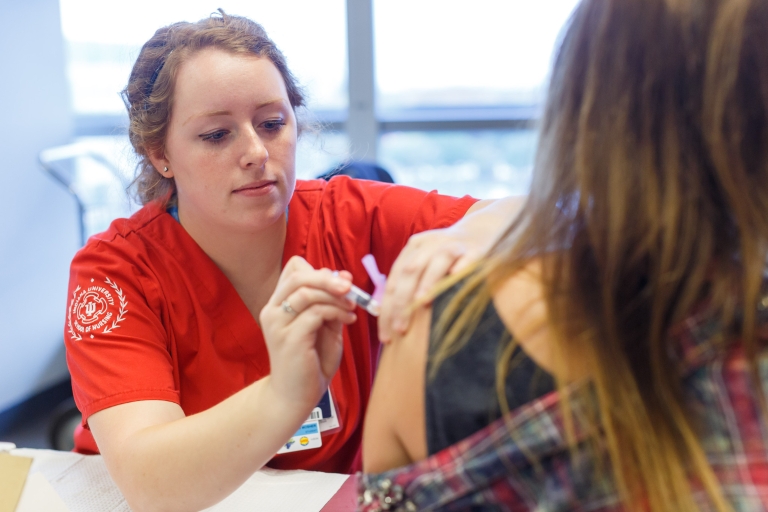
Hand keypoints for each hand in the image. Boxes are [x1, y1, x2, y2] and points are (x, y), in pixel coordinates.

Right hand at [260, 256, 355, 415]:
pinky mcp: (290, 338)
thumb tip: (344, 275)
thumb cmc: (310, 362)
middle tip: (350, 287)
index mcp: (278, 305)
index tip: (341, 282)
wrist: (295, 397)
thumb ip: (331, 303)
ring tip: (352, 307)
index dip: (319, 271)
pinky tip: (349, 319)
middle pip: (298, 276)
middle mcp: (272, 311)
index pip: (293, 270)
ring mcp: (277, 324)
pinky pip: (316, 313)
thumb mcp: (325, 327)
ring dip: (335, 296)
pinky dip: (337, 312)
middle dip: (328, 278)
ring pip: (308, 292)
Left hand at [377, 224, 485, 342]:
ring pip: (437, 261)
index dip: (387, 308)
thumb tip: (391, 319)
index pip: (394, 280)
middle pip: (410, 271)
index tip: (385, 335)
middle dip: (402, 301)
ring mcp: (452, 244)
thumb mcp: (426, 263)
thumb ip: (410, 284)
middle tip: (400, 328)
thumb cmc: (449, 256)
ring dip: (428, 282)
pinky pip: (467, 258)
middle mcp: (429, 244)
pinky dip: (461, 268)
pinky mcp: (475, 248)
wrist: (481, 229)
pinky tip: (456, 277)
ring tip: (421, 304)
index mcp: (413, 248)